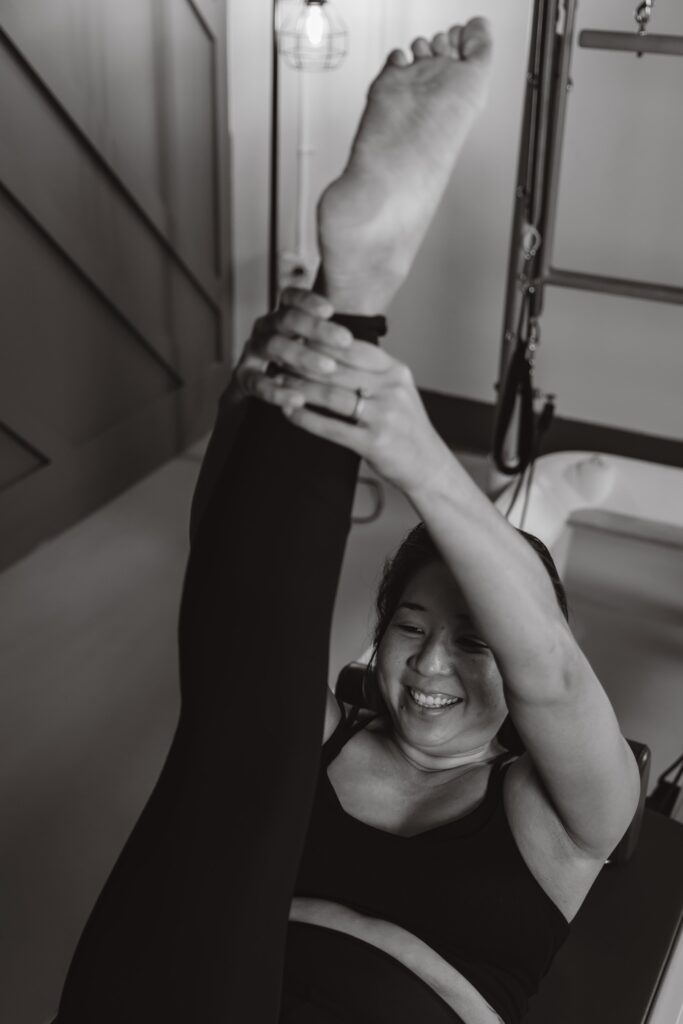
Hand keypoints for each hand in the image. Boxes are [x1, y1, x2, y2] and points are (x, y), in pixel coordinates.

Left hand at [243, 288, 450, 494]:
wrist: (428, 466)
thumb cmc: (406, 427)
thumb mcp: (397, 391)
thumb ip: (371, 371)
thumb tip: (331, 348)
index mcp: (396, 372)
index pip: (352, 347)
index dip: (320, 341)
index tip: (294, 336)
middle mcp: (392, 390)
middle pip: (337, 369)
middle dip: (303, 362)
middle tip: (277, 357)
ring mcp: (383, 416)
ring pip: (331, 395)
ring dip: (299, 388)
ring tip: (277, 383)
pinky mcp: (373, 443)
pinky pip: (330, 427)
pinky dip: (305, 418)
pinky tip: (288, 411)